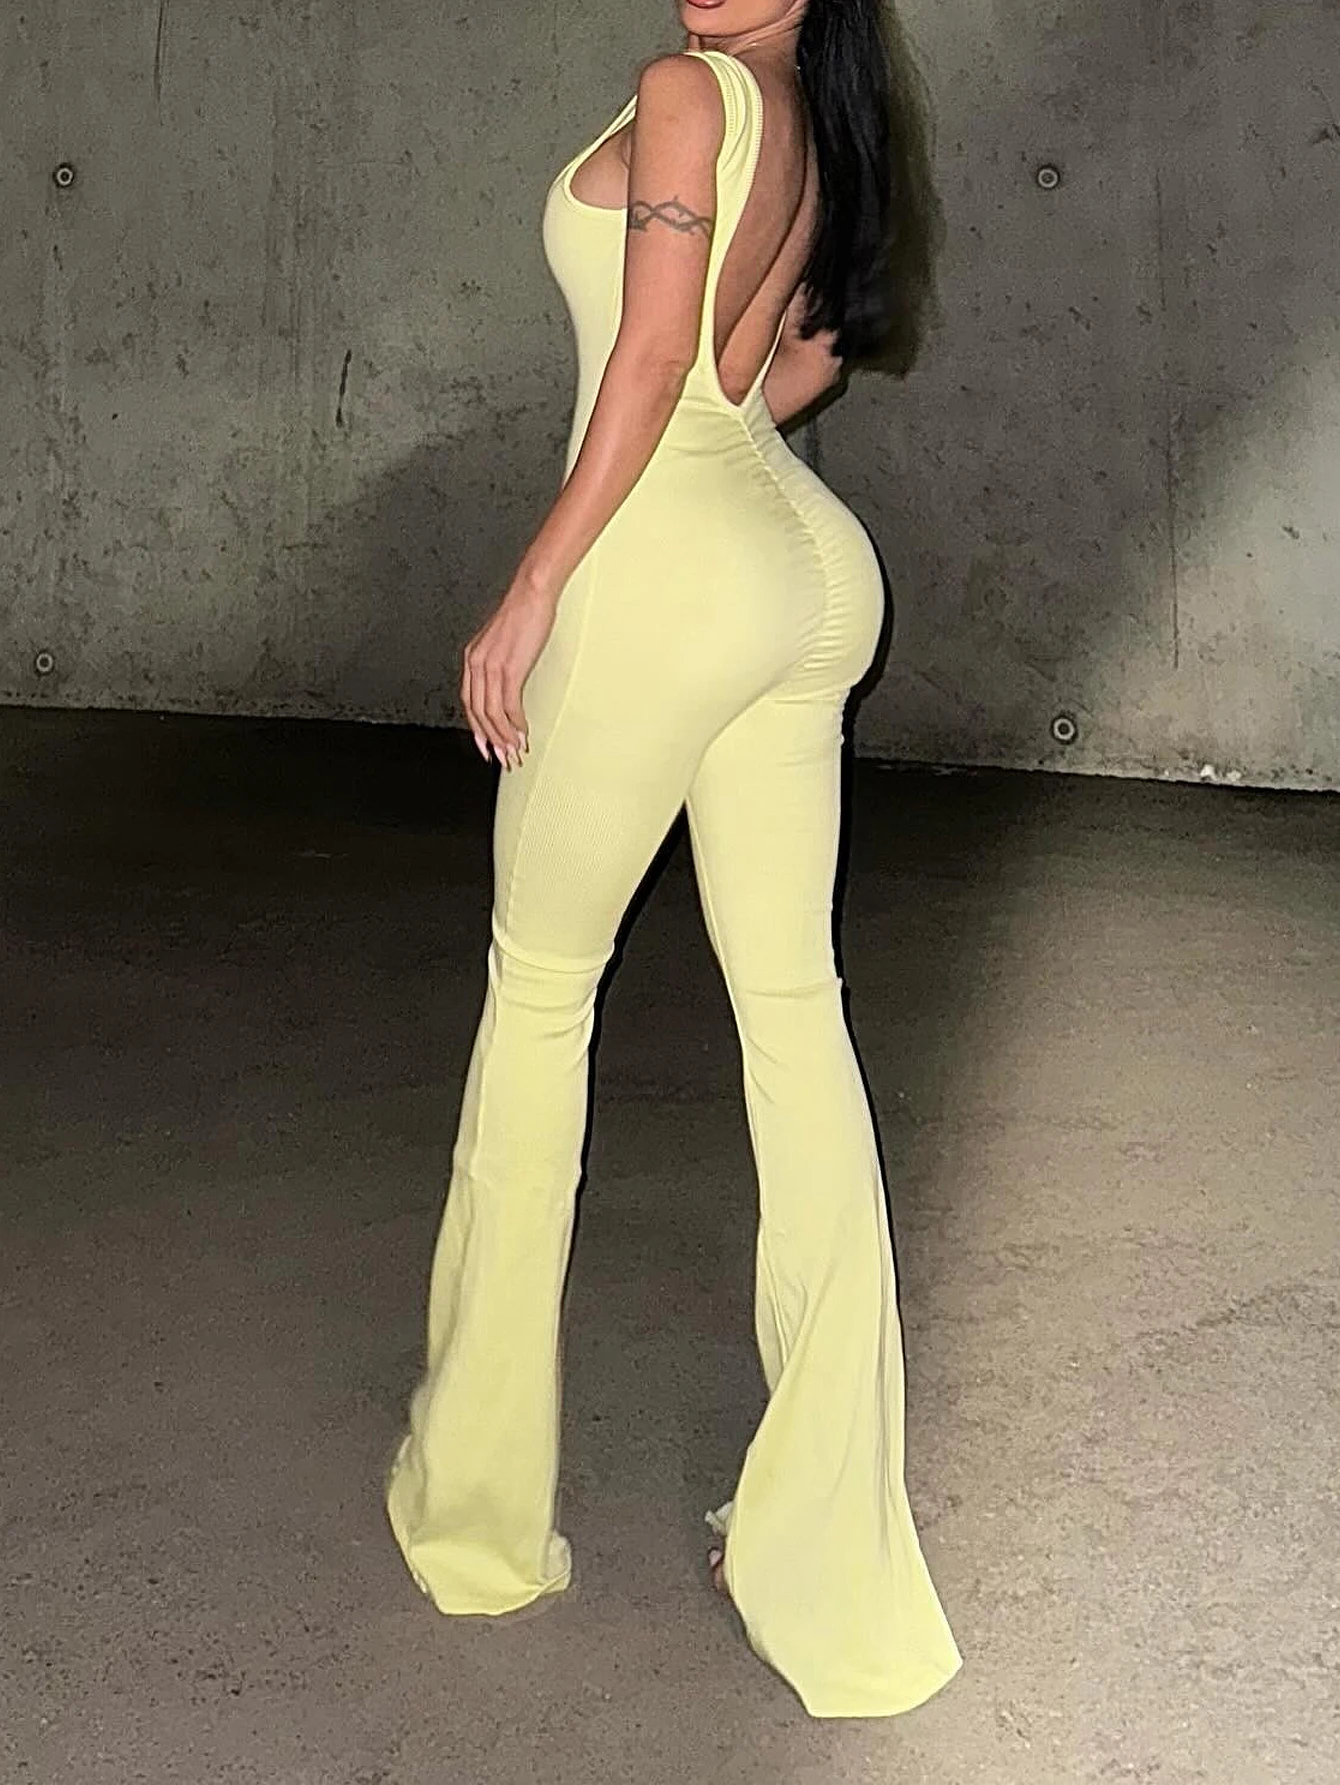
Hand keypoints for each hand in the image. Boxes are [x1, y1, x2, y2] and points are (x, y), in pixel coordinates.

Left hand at [460, 571, 557, 768]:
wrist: (531, 594)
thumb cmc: (522, 614)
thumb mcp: (502, 642)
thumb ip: (497, 664)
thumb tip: (505, 688)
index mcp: (472, 660)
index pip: (469, 704)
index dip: (478, 730)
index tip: (487, 746)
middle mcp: (476, 665)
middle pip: (478, 714)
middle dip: (492, 740)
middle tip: (504, 757)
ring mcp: (491, 667)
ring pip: (492, 715)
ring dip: (505, 737)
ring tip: (516, 750)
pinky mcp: (509, 668)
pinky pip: (509, 706)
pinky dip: (516, 724)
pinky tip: (523, 732)